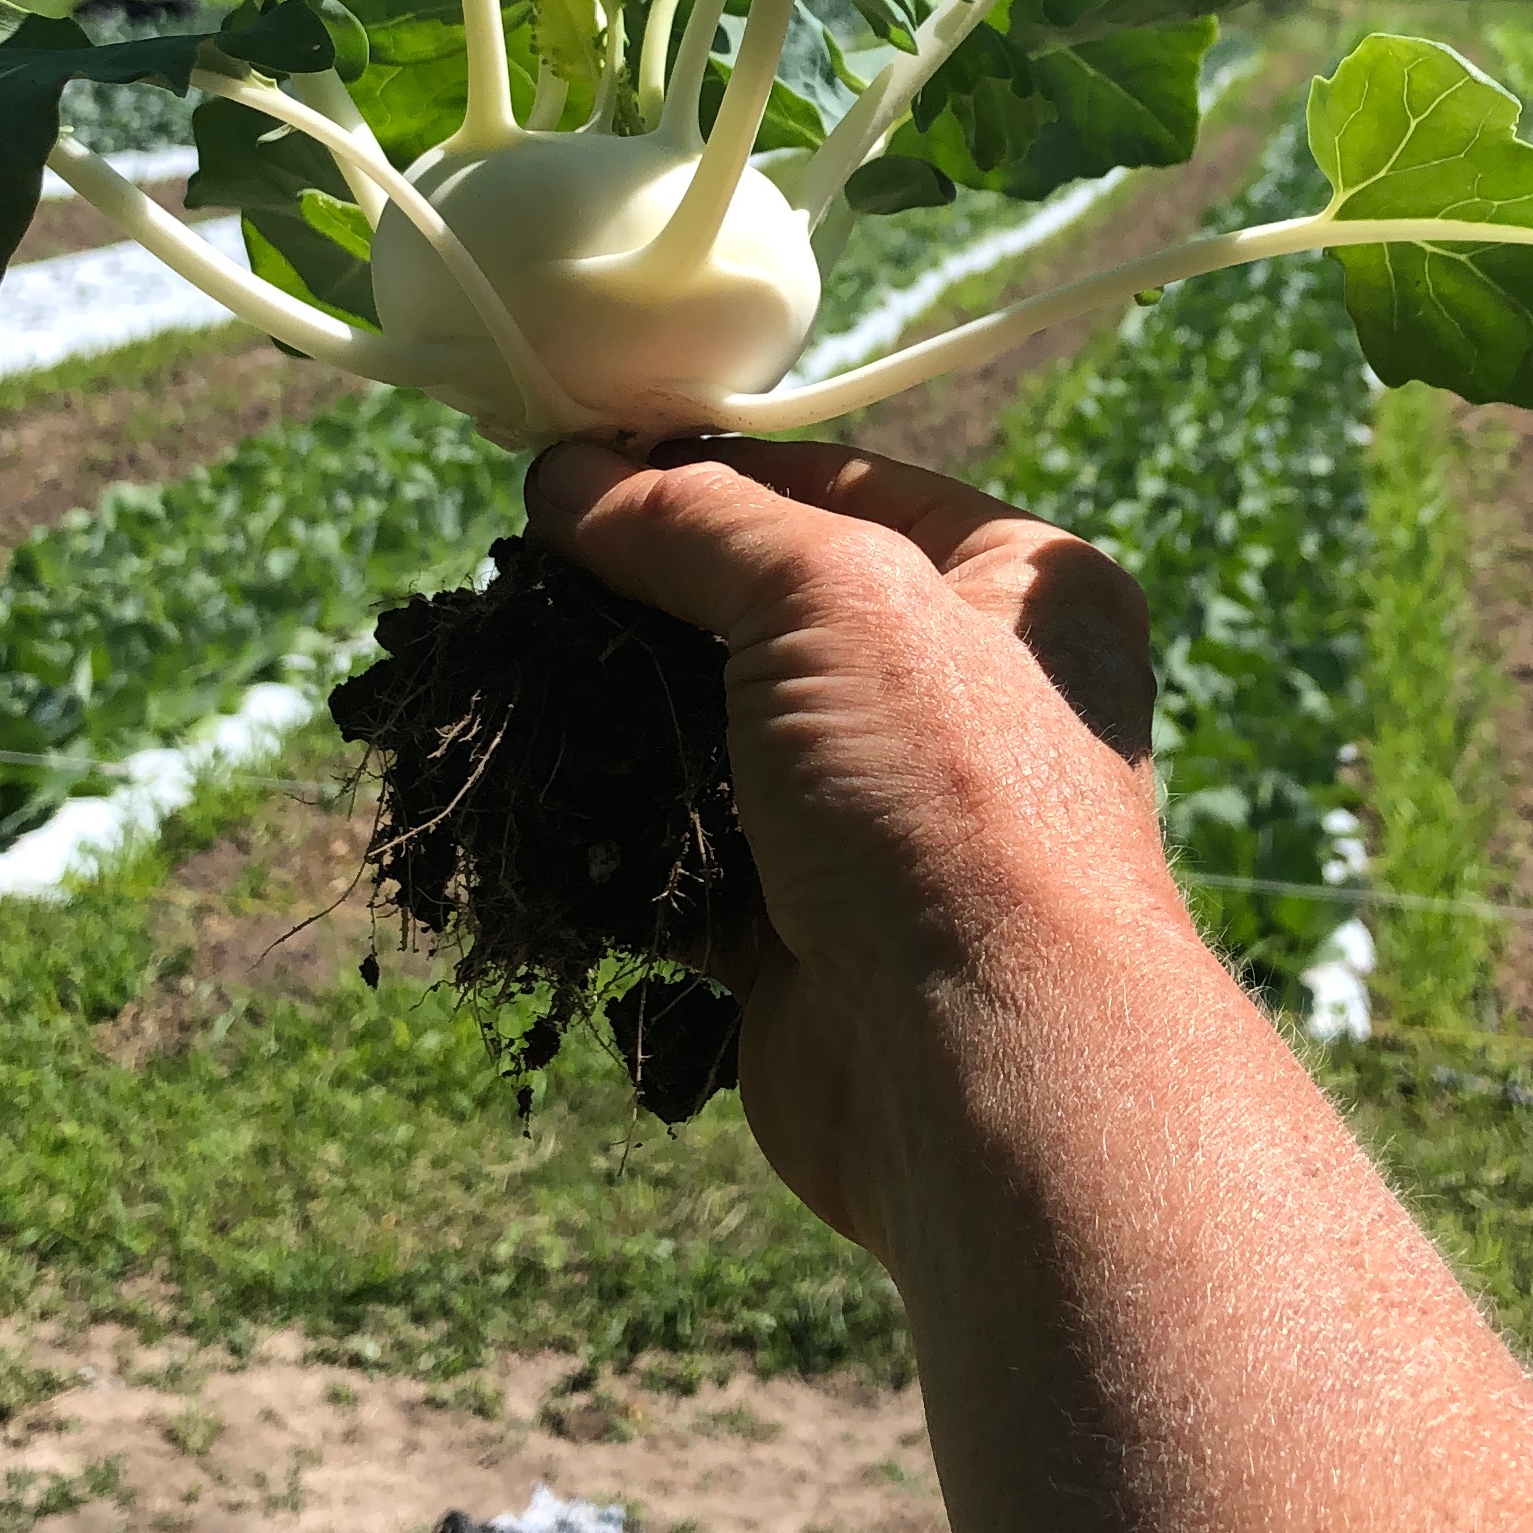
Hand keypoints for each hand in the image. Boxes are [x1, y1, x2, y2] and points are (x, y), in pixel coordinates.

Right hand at [526, 436, 1192, 1250]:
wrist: (977, 1063)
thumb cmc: (943, 794)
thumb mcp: (829, 592)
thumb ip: (695, 522)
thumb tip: (568, 473)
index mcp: (1024, 589)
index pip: (847, 487)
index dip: (713, 472)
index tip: (581, 468)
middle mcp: (967, 701)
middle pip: (772, 617)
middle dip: (648, 602)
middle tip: (525, 578)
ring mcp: (885, 825)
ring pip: (720, 743)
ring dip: (619, 724)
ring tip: (509, 684)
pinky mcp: (808, 937)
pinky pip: (689, 864)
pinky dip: (615, 844)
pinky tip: (536, 806)